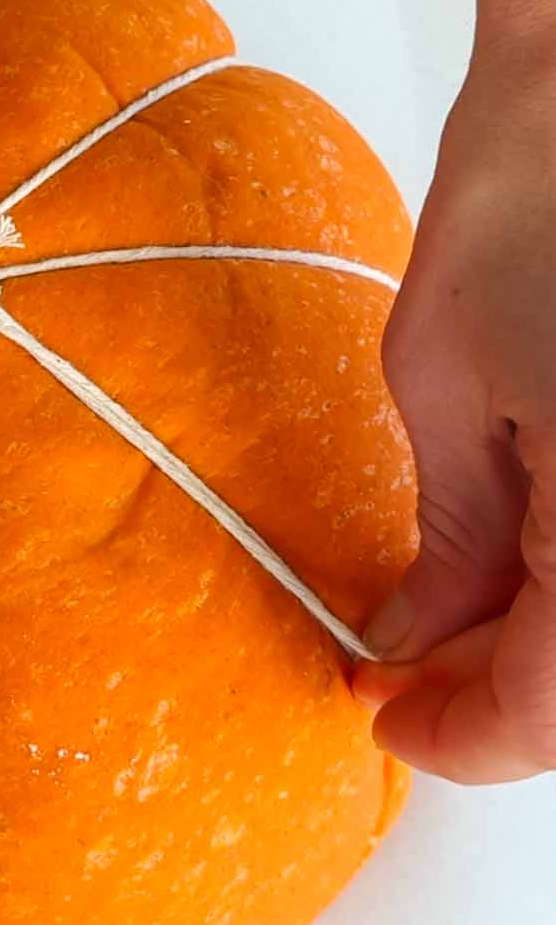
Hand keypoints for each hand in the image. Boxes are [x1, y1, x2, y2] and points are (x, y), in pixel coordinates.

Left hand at [355, 0, 555, 780]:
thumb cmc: (535, 188)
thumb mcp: (442, 377)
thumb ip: (447, 537)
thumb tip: (417, 636)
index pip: (551, 713)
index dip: (460, 737)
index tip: (384, 716)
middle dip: (507, 693)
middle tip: (411, 663)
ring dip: (552, 642)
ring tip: (464, 607)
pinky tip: (533, 557)